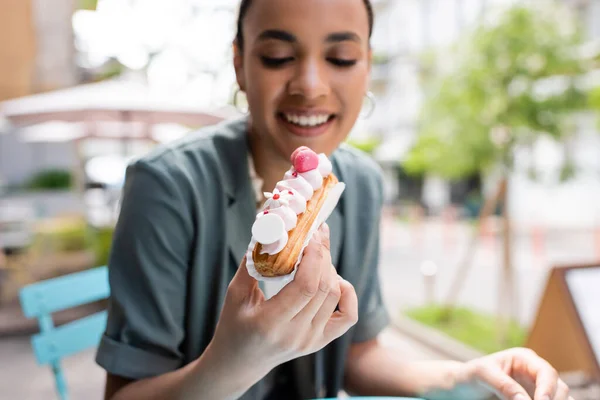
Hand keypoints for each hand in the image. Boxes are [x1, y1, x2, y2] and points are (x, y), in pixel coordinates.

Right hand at [209, 224, 357, 380]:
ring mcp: (311, 341)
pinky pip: (348, 316)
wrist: (239, 362)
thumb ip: (252, 262)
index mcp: (270, 323)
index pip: (306, 286)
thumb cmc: (234, 324)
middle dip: (323, 254)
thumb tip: (271, 230)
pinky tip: (334, 280)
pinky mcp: (320, 342)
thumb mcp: (235, 292)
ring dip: (330, 268)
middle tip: (316, 233)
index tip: (309, 233)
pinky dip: (347, 293)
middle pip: (323, 287)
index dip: (313, 256)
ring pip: (335, 295)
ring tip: (316, 255)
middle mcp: (296, 335)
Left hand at [455, 347, 571, 399]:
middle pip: (559, 388)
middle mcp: (535, 372)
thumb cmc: (471, 375)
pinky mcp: (535, 399)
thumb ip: (504, 386)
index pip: (546, 372)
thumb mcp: (483, 375)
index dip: (548, 389)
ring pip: (560, 398)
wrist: (463, 386)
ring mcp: (537, 388)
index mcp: (524, 358)